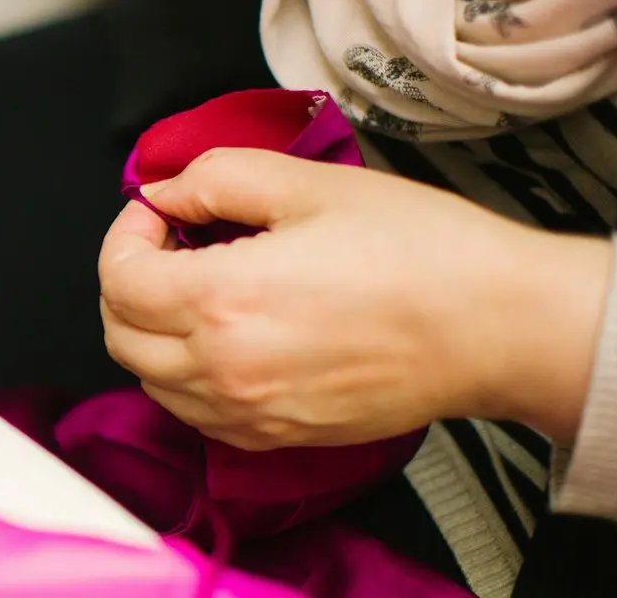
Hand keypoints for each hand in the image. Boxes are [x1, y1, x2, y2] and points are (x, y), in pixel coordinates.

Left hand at [97, 147, 610, 449]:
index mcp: (223, 300)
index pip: (117, 277)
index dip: (126, 232)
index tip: (158, 211)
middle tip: (172, 243)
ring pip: (150, 379)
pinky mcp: (279, 437)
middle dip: (128, 281)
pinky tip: (226, 337)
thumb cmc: (420, 251)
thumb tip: (164, 193)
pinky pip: (196, 413)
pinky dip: (187, 375)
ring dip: (152, 330)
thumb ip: (216, 180)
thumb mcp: (309, 185)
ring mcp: (250, 412)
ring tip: (199, 287)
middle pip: (119, 332)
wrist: (498, 326)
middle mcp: (224, 368)